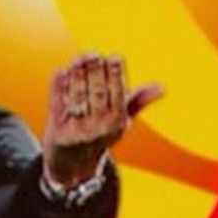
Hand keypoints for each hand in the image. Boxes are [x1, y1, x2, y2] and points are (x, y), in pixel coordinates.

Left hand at [43, 52, 162, 186]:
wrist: (72, 164)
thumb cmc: (99, 134)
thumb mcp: (121, 120)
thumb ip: (138, 101)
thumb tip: (162, 87)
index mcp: (116, 124)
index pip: (117, 93)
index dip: (115, 73)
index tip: (114, 56)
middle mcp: (97, 128)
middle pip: (97, 91)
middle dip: (95, 70)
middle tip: (93, 53)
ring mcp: (76, 130)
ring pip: (77, 94)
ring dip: (77, 73)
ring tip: (79, 58)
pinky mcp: (56, 130)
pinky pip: (57, 102)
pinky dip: (58, 85)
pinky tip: (62, 70)